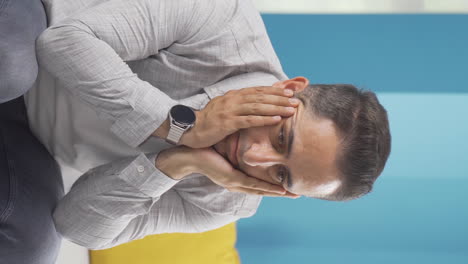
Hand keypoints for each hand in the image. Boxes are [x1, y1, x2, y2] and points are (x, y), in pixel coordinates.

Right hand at [180, 86, 298, 147]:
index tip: (289, 92)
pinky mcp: (227, 123)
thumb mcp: (223, 109)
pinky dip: (264, 119)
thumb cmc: (208, 122)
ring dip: (276, 108)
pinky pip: (249, 120)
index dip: (274, 91)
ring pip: (257, 107)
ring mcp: (229, 111)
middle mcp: (232, 100)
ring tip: (291, 109)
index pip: (257, 91)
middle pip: (260, 97)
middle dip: (279, 98)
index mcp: (232, 96)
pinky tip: (276, 119)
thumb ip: (238, 106)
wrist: (189, 129)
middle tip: (295, 100)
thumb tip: (253, 104)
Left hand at [188, 147, 298, 197]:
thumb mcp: (230, 144)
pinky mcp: (231, 178)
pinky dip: (266, 187)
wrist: (189, 150)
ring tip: (293, 195)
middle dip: (282, 192)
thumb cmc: (209, 145)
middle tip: (299, 195)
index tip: (292, 184)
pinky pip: (251, 183)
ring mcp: (235, 181)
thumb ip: (242, 143)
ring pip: (260, 189)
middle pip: (264, 189)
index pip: (261, 180)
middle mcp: (238, 181)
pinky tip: (279, 190)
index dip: (276, 183)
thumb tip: (253, 132)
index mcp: (238, 174)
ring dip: (278, 193)